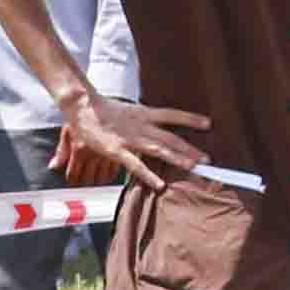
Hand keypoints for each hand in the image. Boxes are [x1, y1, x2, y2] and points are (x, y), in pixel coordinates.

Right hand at [63, 87, 211, 187]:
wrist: (82, 105)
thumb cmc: (101, 109)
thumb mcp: (125, 112)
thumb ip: (138, 120)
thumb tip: (147, 127)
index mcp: (143, 113)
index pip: (172, 115)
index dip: (190, 119)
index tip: (208, 124)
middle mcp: (141, 125)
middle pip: (170, 137)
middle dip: (189, 148)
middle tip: (207, 160)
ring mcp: (130, 138)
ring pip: (158, 149)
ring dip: (177, 158)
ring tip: (192, 167)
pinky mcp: (117, 150)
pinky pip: (135, 165)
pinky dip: (149, 175)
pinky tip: (160, 185)